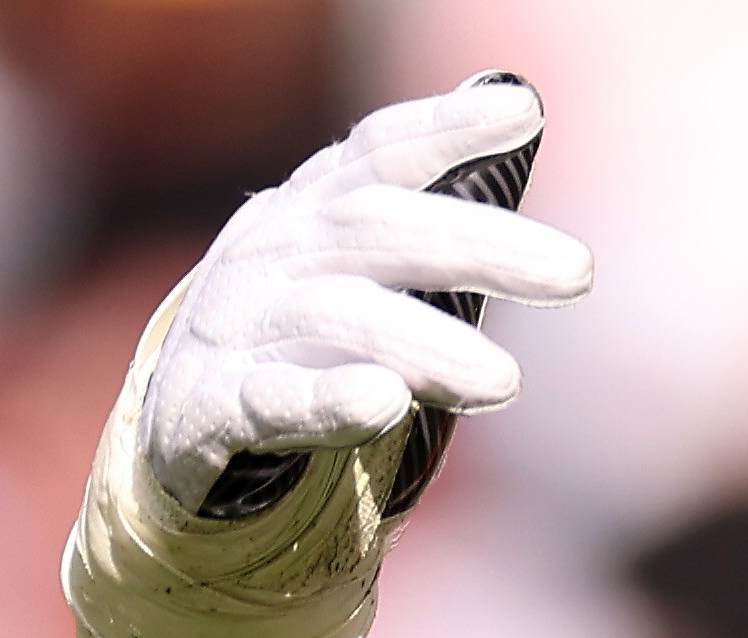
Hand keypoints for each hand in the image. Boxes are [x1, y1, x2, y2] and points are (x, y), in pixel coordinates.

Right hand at [135, 77, 592, 513]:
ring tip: (504, 382)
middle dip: (479, 246)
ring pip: (335, 318)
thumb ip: (428, 213)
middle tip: (576, 272)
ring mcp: (236, 324)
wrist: (170, 421)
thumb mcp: (350, 263)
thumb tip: (520, 107)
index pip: (380, 154)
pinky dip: (329, 400)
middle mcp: (274, 252)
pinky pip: (272, 399)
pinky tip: (383, 402)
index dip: (444, 126)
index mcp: (312, 211)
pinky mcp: (210, 405)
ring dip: (425, 345)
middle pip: (377, 231)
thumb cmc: (293, 330)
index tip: (522, 112)